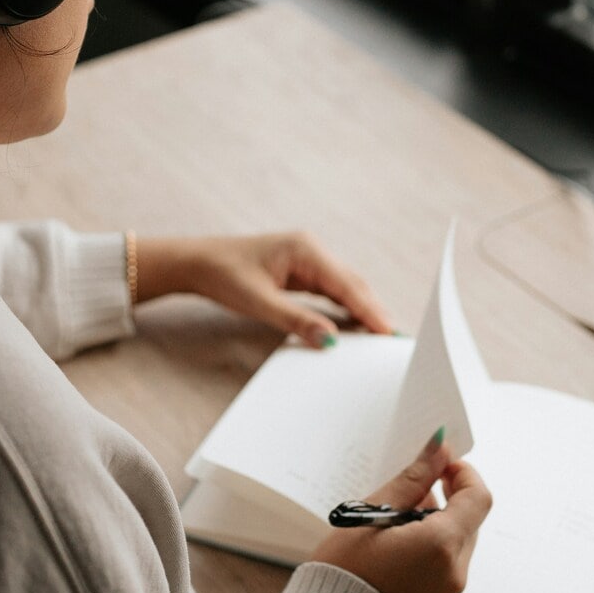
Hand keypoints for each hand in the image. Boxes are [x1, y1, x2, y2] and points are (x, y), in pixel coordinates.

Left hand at [134, 232, 392, 346]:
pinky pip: (332, 292)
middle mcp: (312, 251)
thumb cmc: (223, 275)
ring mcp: (308, 261)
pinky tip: (356, 328)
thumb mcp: (258, 302)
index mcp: (306, 250)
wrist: (198, 263)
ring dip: (363, 312)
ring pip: (345, 288)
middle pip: (353, 285)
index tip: (391, 333)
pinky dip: (346, 309)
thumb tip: (330, 340)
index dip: (372, 311)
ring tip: (383, 339)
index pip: (348, 284)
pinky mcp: (302, 273)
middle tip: (395, 342)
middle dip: (375, 312)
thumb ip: (296, 320)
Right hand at [310, 436, 491, 592]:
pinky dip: (433, 537)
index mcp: (442, 545)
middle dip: (447, 494)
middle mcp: (455, 568)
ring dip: (438, 516)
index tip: (439, 462)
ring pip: (459, 534)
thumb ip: (414, 478)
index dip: (463, 473)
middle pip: (470, 516)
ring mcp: (450, 585)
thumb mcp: (375, 510)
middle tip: (415, 482)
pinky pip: (448, 554)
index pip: (477, 497)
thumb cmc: (347, 566)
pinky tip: (400, 534)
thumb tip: (439, 448)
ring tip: (397, 513)